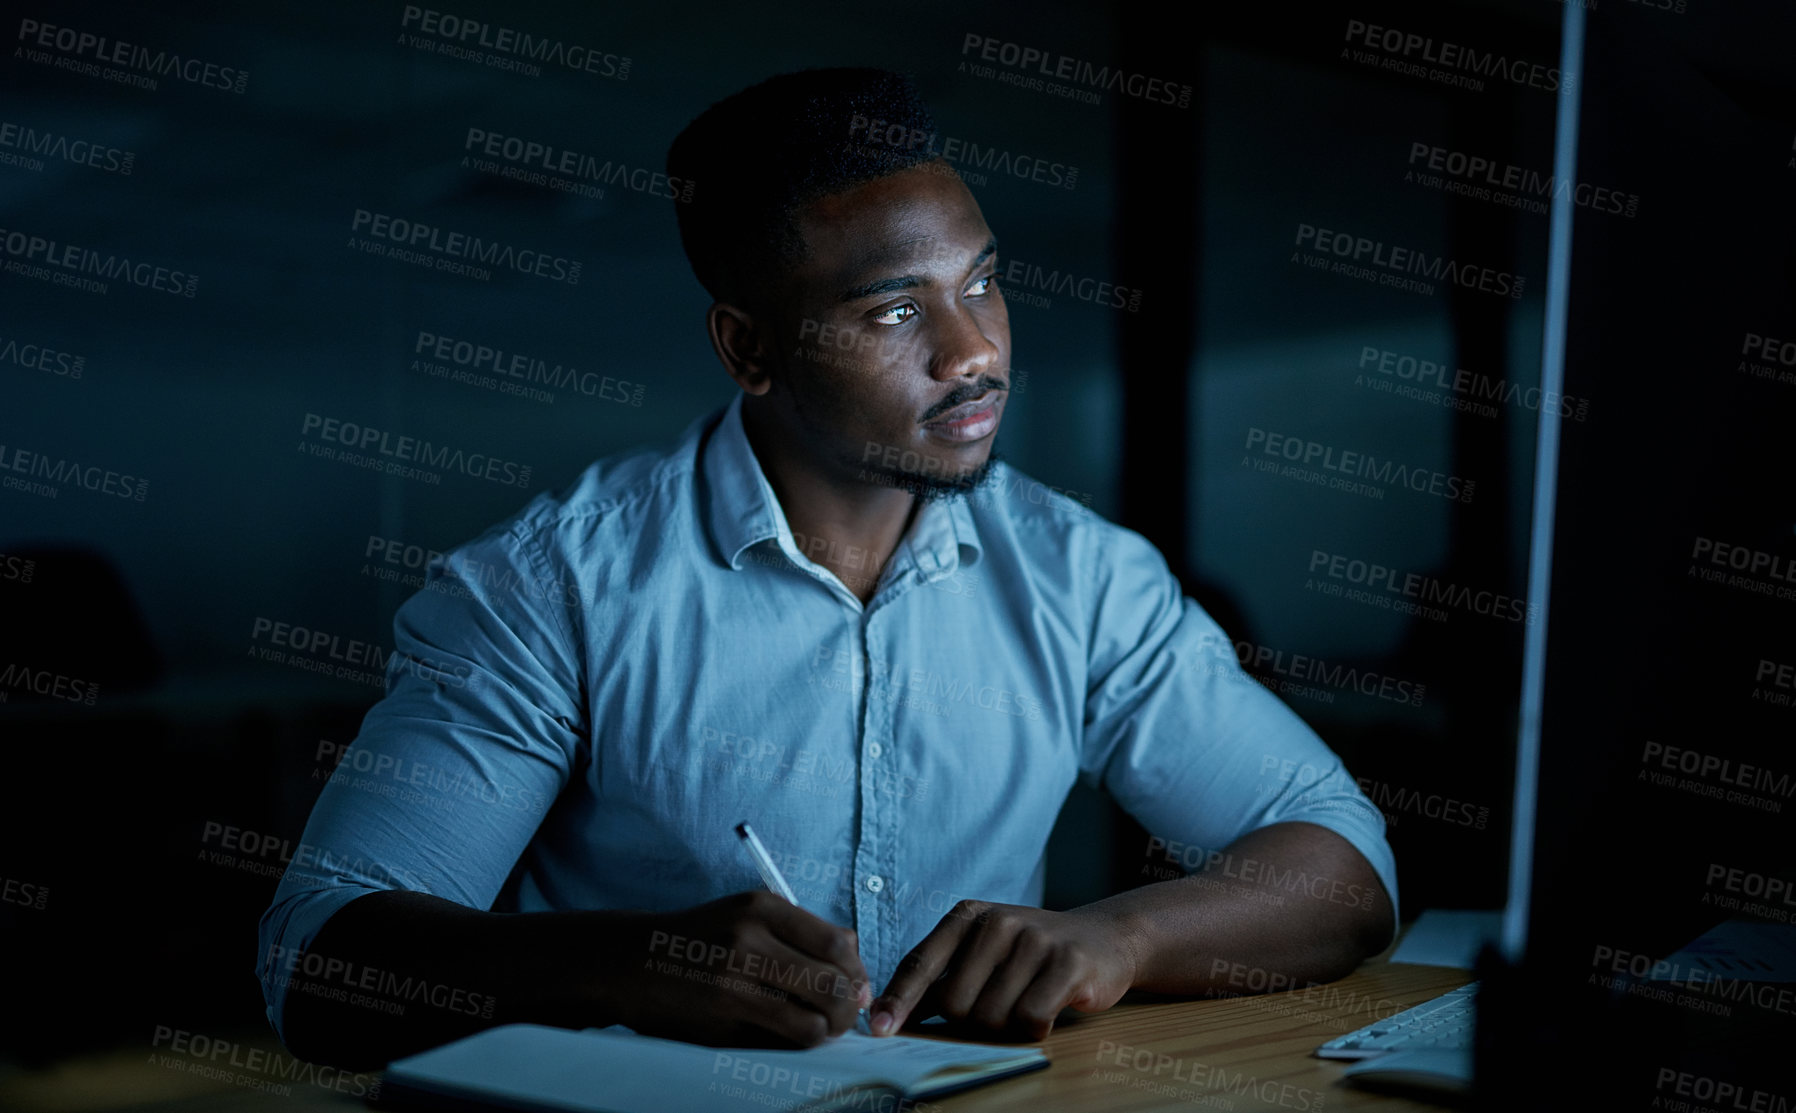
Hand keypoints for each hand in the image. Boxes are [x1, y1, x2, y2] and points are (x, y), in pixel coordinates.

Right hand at [599, 890, 871, 1047]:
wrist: (632, 961)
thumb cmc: (703, 937)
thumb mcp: (748, 914)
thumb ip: (802, 932)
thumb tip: (857, 962)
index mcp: (761, 907)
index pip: (836, 942)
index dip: (857, 970)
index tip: (856, 984)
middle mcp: (748, 941)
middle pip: (831, 984)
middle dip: (850, 1006)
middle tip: (846, 1014)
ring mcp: (732, 984)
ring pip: (812, 1022)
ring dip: (828, 1031)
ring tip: (823, 1028)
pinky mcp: (720, 1021)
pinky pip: (779, 1041)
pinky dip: (797, 1043)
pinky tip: (792, 1034)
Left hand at [869, 902, 1140, 1040]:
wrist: (1105, 936)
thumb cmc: (1032, 953)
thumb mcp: (984, 951)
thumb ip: (943, 977)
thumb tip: (889, 1015)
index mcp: (967, 916)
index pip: (921, 963)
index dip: (899, 1000)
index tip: (879, 1030)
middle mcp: (996, 923)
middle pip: (956, 1004)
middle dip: (972, 1023)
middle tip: (1001, 1007)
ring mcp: (1033, 940)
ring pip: (992, 1017)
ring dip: (1008, 1028)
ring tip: (1029, 1002)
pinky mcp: (1068, 962)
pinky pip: (1031, 1019)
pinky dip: (1036, 1030)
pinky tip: (1049, 1010)